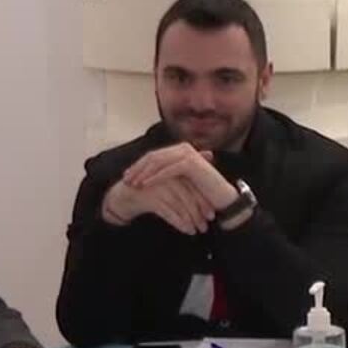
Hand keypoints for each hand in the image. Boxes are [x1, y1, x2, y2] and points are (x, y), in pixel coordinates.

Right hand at [102, 176, 217, 234]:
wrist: (125, 193)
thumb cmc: (153, 185)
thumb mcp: (170, 176)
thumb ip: (188, 170)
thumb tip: (211, 153)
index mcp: (173, 170)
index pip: (193, 186)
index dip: (203, 200)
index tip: (212, 214)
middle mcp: (166, 177)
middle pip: (187, 196)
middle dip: (198, 212)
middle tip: (207, 225)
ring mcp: (158, 187)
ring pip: (180, 206)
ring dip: (191, 220)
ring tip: (198, 230)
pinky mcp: (150, 198)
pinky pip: (169, 213)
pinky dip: (180, 223)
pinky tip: (187, 231)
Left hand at [122, 142, 238, 210]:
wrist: (222, 198)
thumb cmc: (202, 192)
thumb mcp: (181, 181)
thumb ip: (167, 174)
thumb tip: (144, 176)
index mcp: (180, 150)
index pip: (154, 155)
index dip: (138, 165)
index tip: (127, 176)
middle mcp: (183, 148)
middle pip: (153, 156)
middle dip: (137, 168)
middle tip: (125, 180)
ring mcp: (188, 154)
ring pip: (158, 162)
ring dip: (143, 173)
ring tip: (133, 183)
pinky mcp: (191, 163)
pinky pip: (168, 170)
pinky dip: (155, 177)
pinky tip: (145, 185)